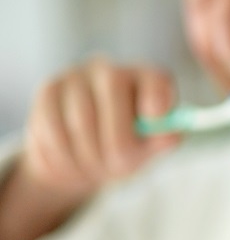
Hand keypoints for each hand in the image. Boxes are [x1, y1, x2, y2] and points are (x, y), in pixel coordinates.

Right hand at [0, 57, 179, 239]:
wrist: (81, 158)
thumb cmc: (125, 148)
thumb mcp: (148, 148)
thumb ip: (162, 140)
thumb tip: (170, 135)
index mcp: (149, 80)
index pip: (156, 79)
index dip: (156, 95)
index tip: (154, 118)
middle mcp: (113, 70)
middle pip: (113, 88)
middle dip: (116, 138)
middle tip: (119, 166)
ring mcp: (78, 76)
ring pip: (81, 116)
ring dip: (90, 155)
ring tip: (96, 169)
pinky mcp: (49, 90)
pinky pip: (54, 127)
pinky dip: (65, 155)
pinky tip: (73, 163)